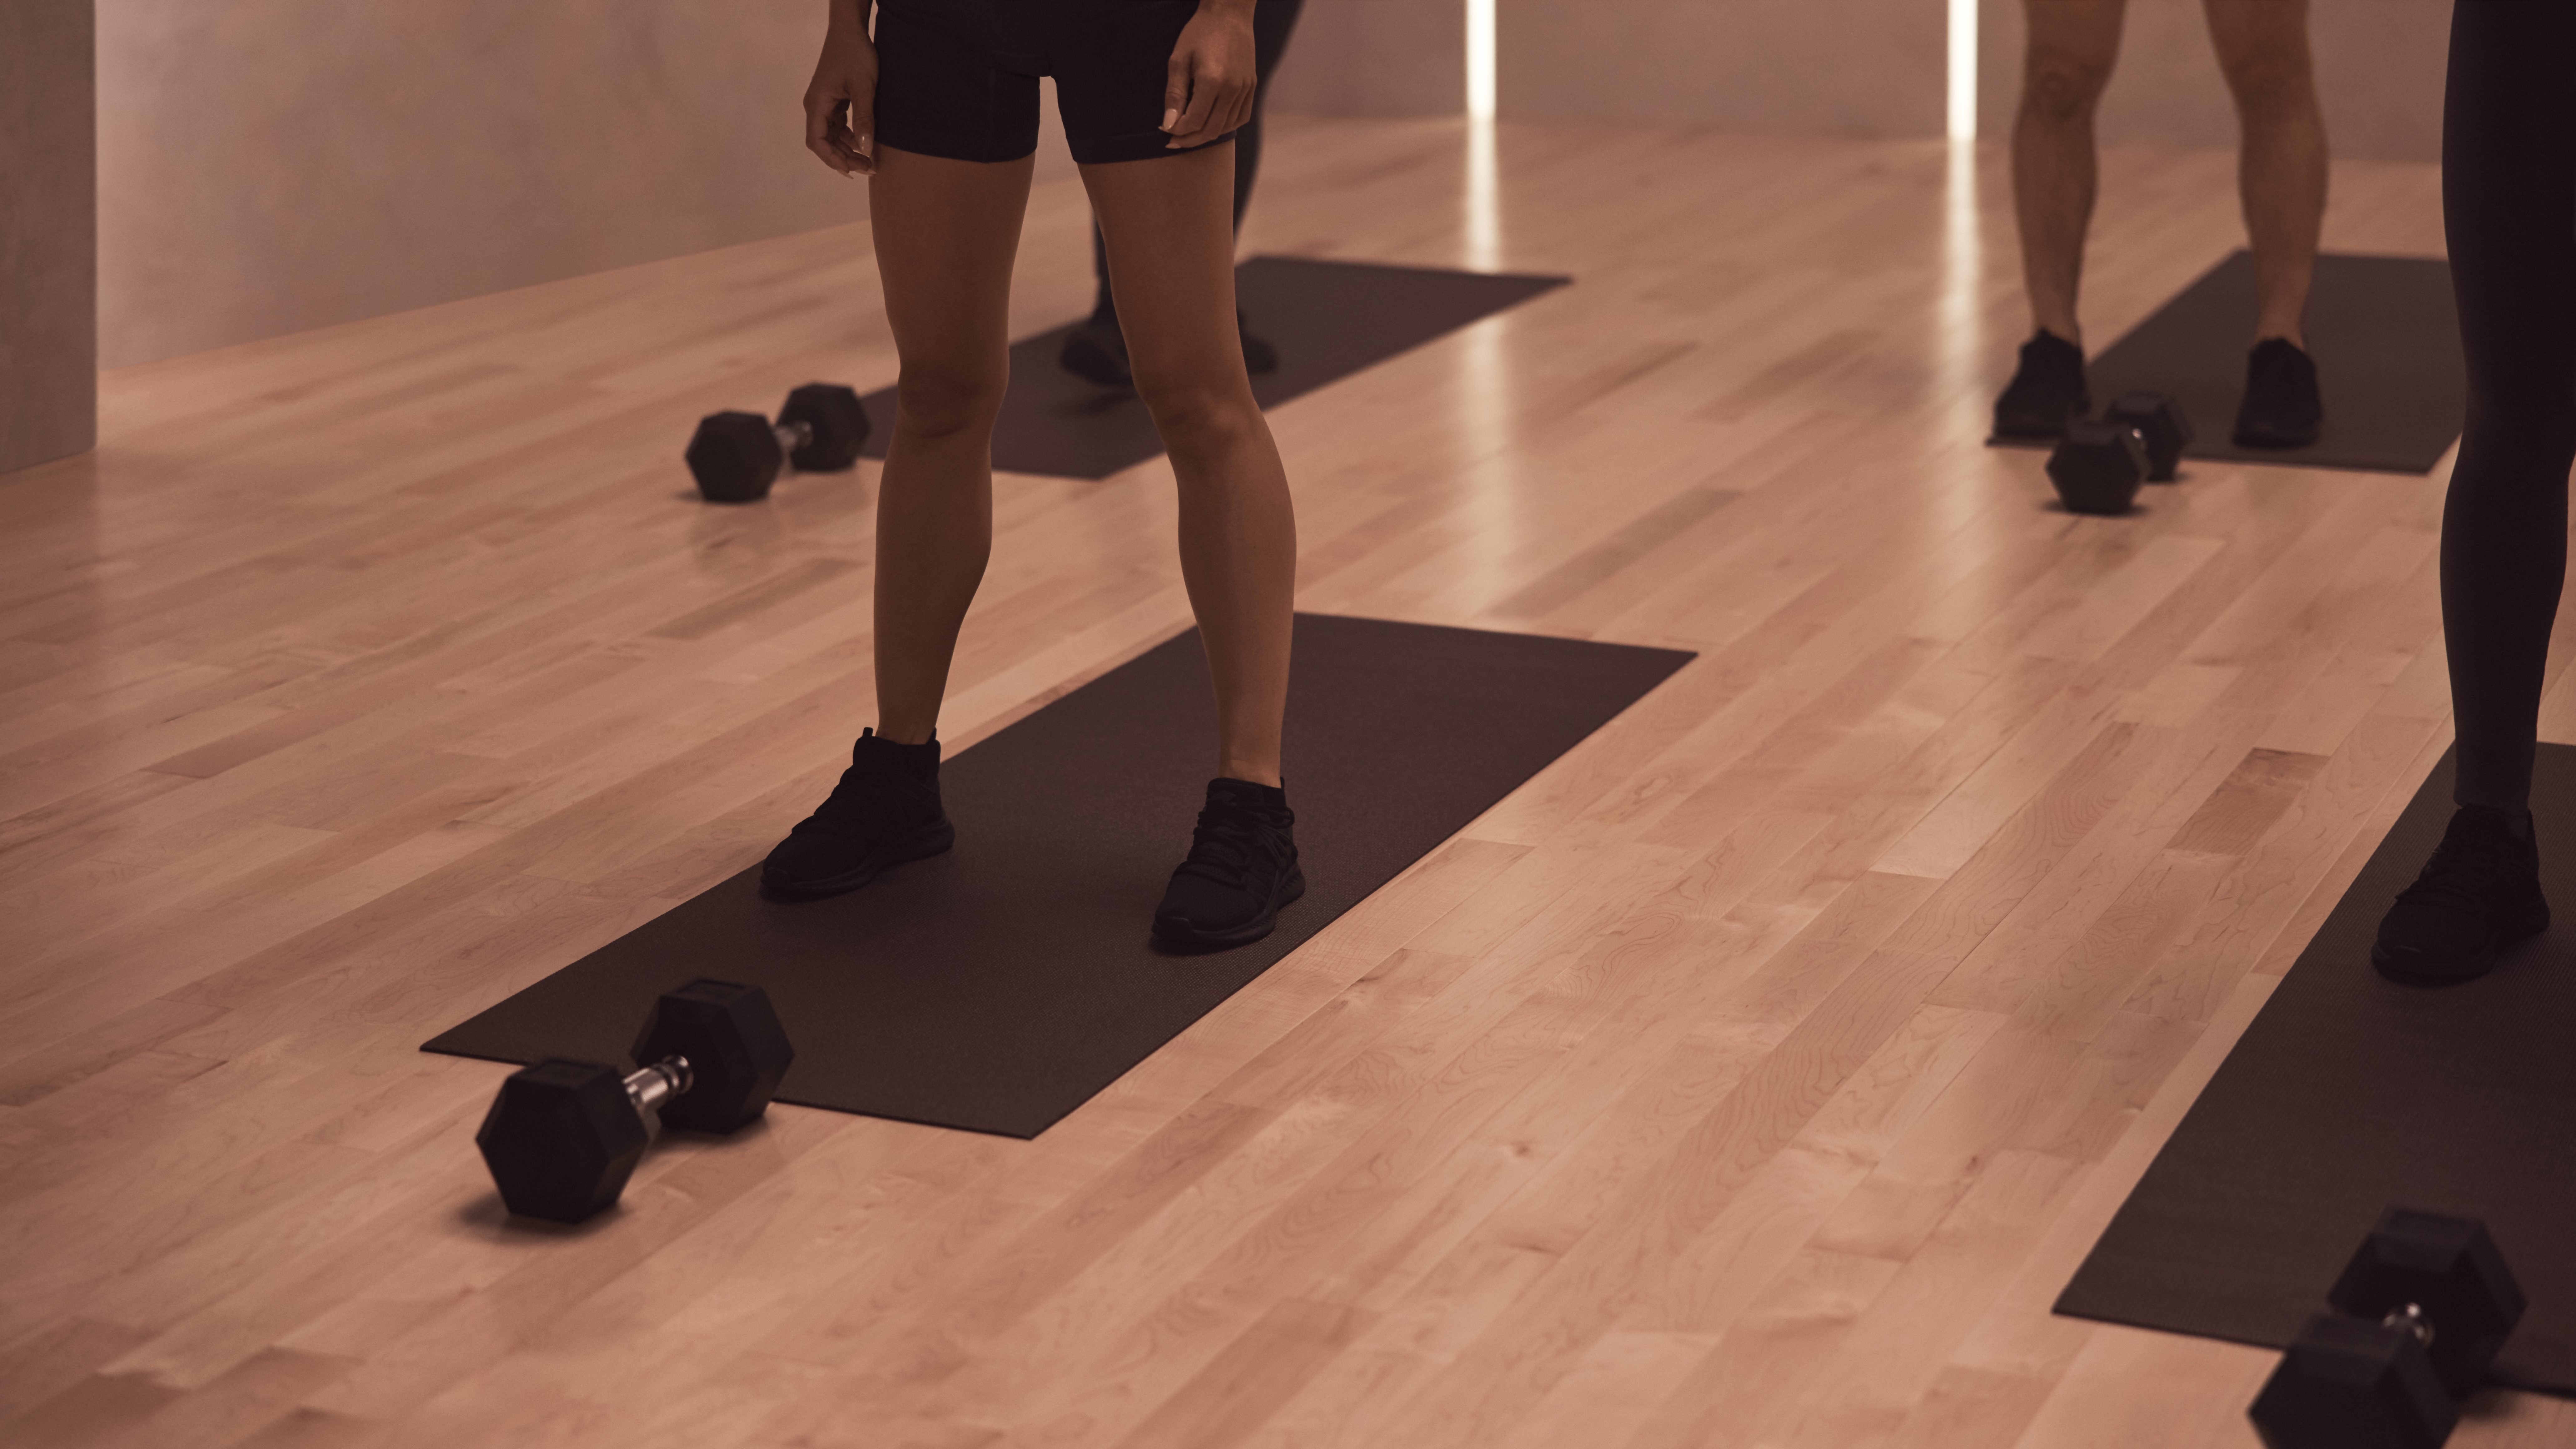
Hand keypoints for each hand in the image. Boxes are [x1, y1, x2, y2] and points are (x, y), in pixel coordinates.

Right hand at [804, 15, 879, 176]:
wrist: (850, 30)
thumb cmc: (855, 54)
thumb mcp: (864, 87)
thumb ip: (864, 118)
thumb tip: (866, 149)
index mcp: (817, 104)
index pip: (817, 141)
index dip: (832, 159)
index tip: (852, 171)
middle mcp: (816, 106)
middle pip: (824, 142)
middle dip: (844, 158)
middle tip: (869, 168)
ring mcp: (823, 104)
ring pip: (831, 136)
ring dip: (847, 150)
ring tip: (869, 161)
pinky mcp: (832, 101)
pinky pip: (837, 126)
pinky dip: (849, 138)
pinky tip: (864, 144)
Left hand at [1163, 1, 1256, 148]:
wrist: (1229, 14)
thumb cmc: (1199, 33)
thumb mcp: (1179, 59)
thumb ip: (1174, 94)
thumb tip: (1169, 124)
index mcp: (1212, 81)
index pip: (1194, 121)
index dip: (1178, 130)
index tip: (1165, 129)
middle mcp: (1232, 89)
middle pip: (1211, 130)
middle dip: (1190, 140)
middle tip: (1174, 141)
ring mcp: (1245, 89)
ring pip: (1226, 127)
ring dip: (1206, 134)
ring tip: (1190, 133)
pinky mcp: (1252, 86)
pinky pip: (1241, 117)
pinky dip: (1226, 126)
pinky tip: (1212, 123)